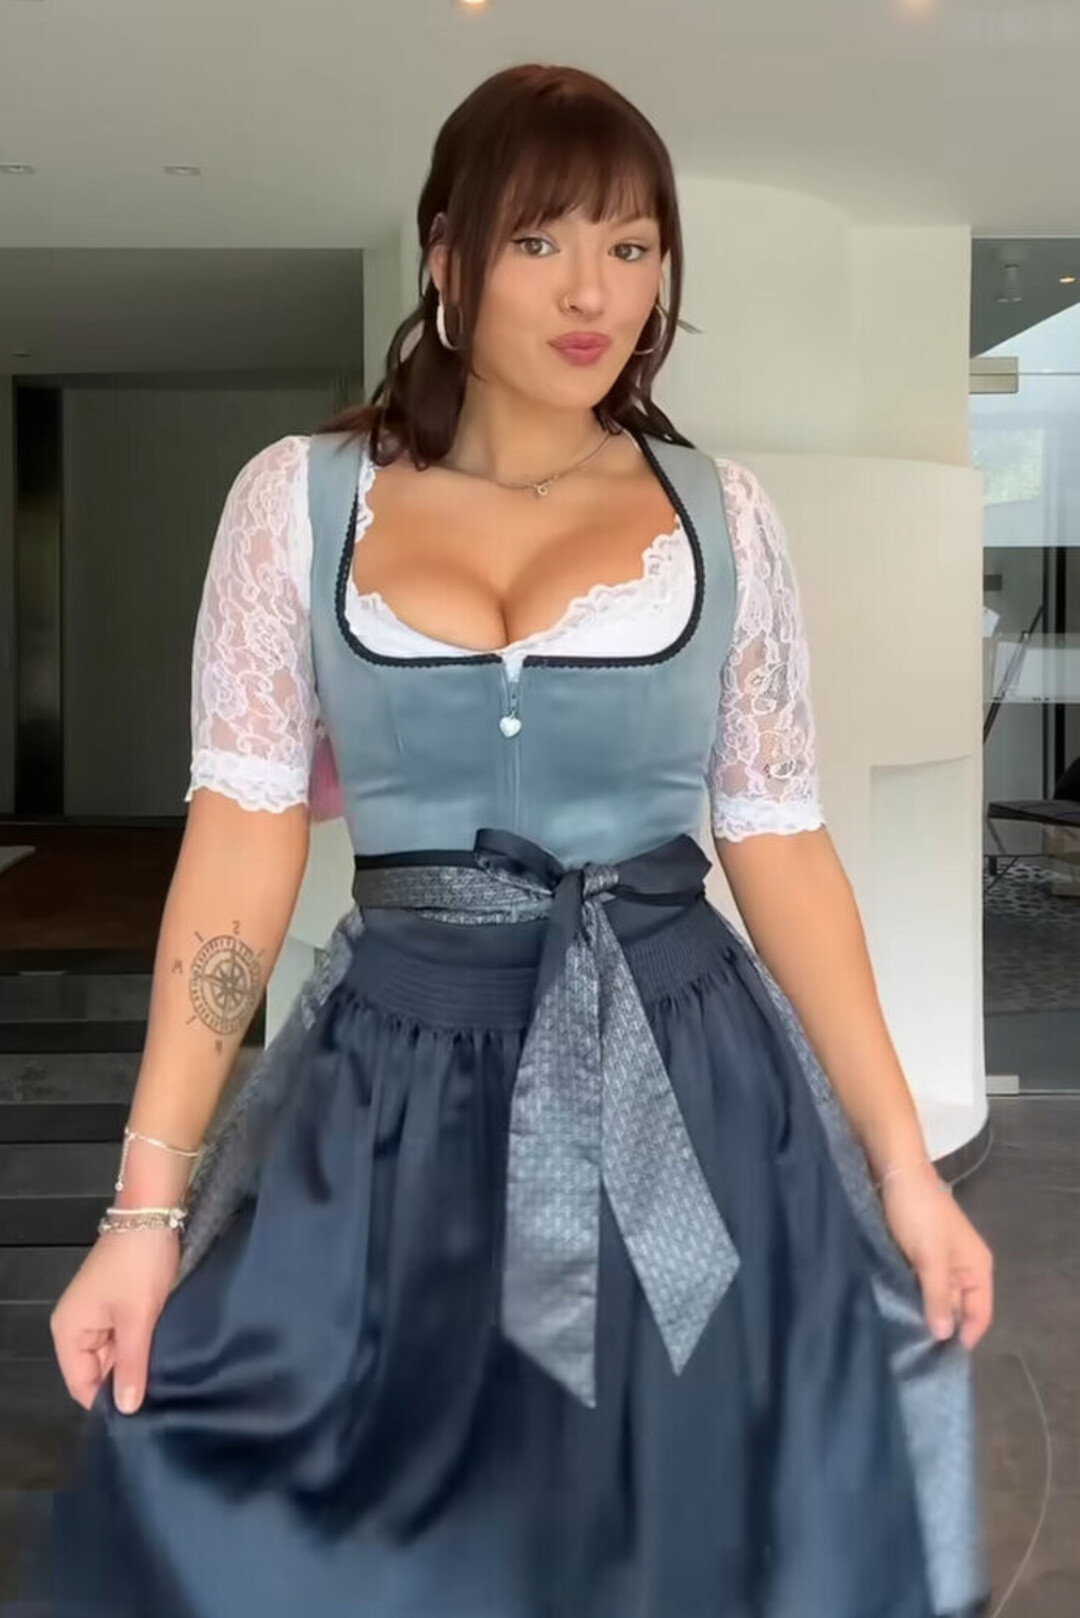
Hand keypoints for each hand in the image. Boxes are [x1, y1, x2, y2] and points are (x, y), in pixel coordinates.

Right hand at [50, 1228, 179, 1412]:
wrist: (153, 1214)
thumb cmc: (139, 1266)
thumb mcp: (138, 1318)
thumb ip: (131, 1365)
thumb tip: (125, 1410)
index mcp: (69, 1332)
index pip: (81, 1385)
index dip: (108, 1401)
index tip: (142, 1416)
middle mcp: (76, 1326)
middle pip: (97, 1371)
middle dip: (125, 1381)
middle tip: (161, 1398)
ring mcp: (97, 1314)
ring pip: (114, 1355)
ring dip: (137, 1362)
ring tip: (166, 1379)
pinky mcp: (116, 1303)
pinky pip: (124, 1336)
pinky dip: (141, 1344)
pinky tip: (164, 1354)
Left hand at [879, 1162, 993, 1350]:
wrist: (895, 1171)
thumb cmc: (918, 1214)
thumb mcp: (930, 1259)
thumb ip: (937, 1297)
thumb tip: (943, 1335)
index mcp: (977, 1268)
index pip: (979, 1315)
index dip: (963, 1337)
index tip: (939, 1360)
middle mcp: (963, 1267)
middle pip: (956, 1309)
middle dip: (939, 1327)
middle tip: (914, 1352)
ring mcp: (940, 1260)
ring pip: (935, 1297)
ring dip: (922, 1311)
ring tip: (901, 1336)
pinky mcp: (917, 1253)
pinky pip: (919, 1284)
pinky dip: (910, 1295)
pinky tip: (894, 1309)